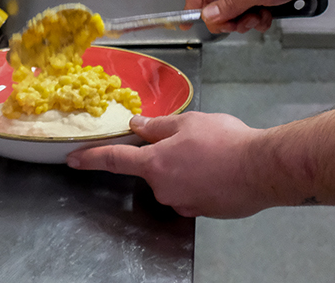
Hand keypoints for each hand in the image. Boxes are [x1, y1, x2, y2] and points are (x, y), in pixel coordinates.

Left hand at [67, 112, 275, 217]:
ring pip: (175, 181)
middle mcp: (163, 188)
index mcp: (155, 163)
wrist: (261, 169)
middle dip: (168, 155)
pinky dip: (201, 181)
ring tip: (214, 153)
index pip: (115, 160)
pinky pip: (193, 193)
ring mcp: (182, 203)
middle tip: (195, 140)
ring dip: (187, 168)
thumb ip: (159, 126)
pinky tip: (220, 170)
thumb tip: (138, 126)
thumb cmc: (226, 141)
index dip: (90, 159)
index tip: (72, 160)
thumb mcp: (190, 122)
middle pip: (154, 169)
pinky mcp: (201, 212)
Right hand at [187, 0, 332, 33]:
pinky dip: (257, 18)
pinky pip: (250, 12)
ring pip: (234, 11)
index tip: (190, 25)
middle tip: (237, 25)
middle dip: (225, 18)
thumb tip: (206, 16)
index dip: (192, 4)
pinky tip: (268, 17)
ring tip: (258, 18)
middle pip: (215, 3)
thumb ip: (228, 6)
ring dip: (244, 20)